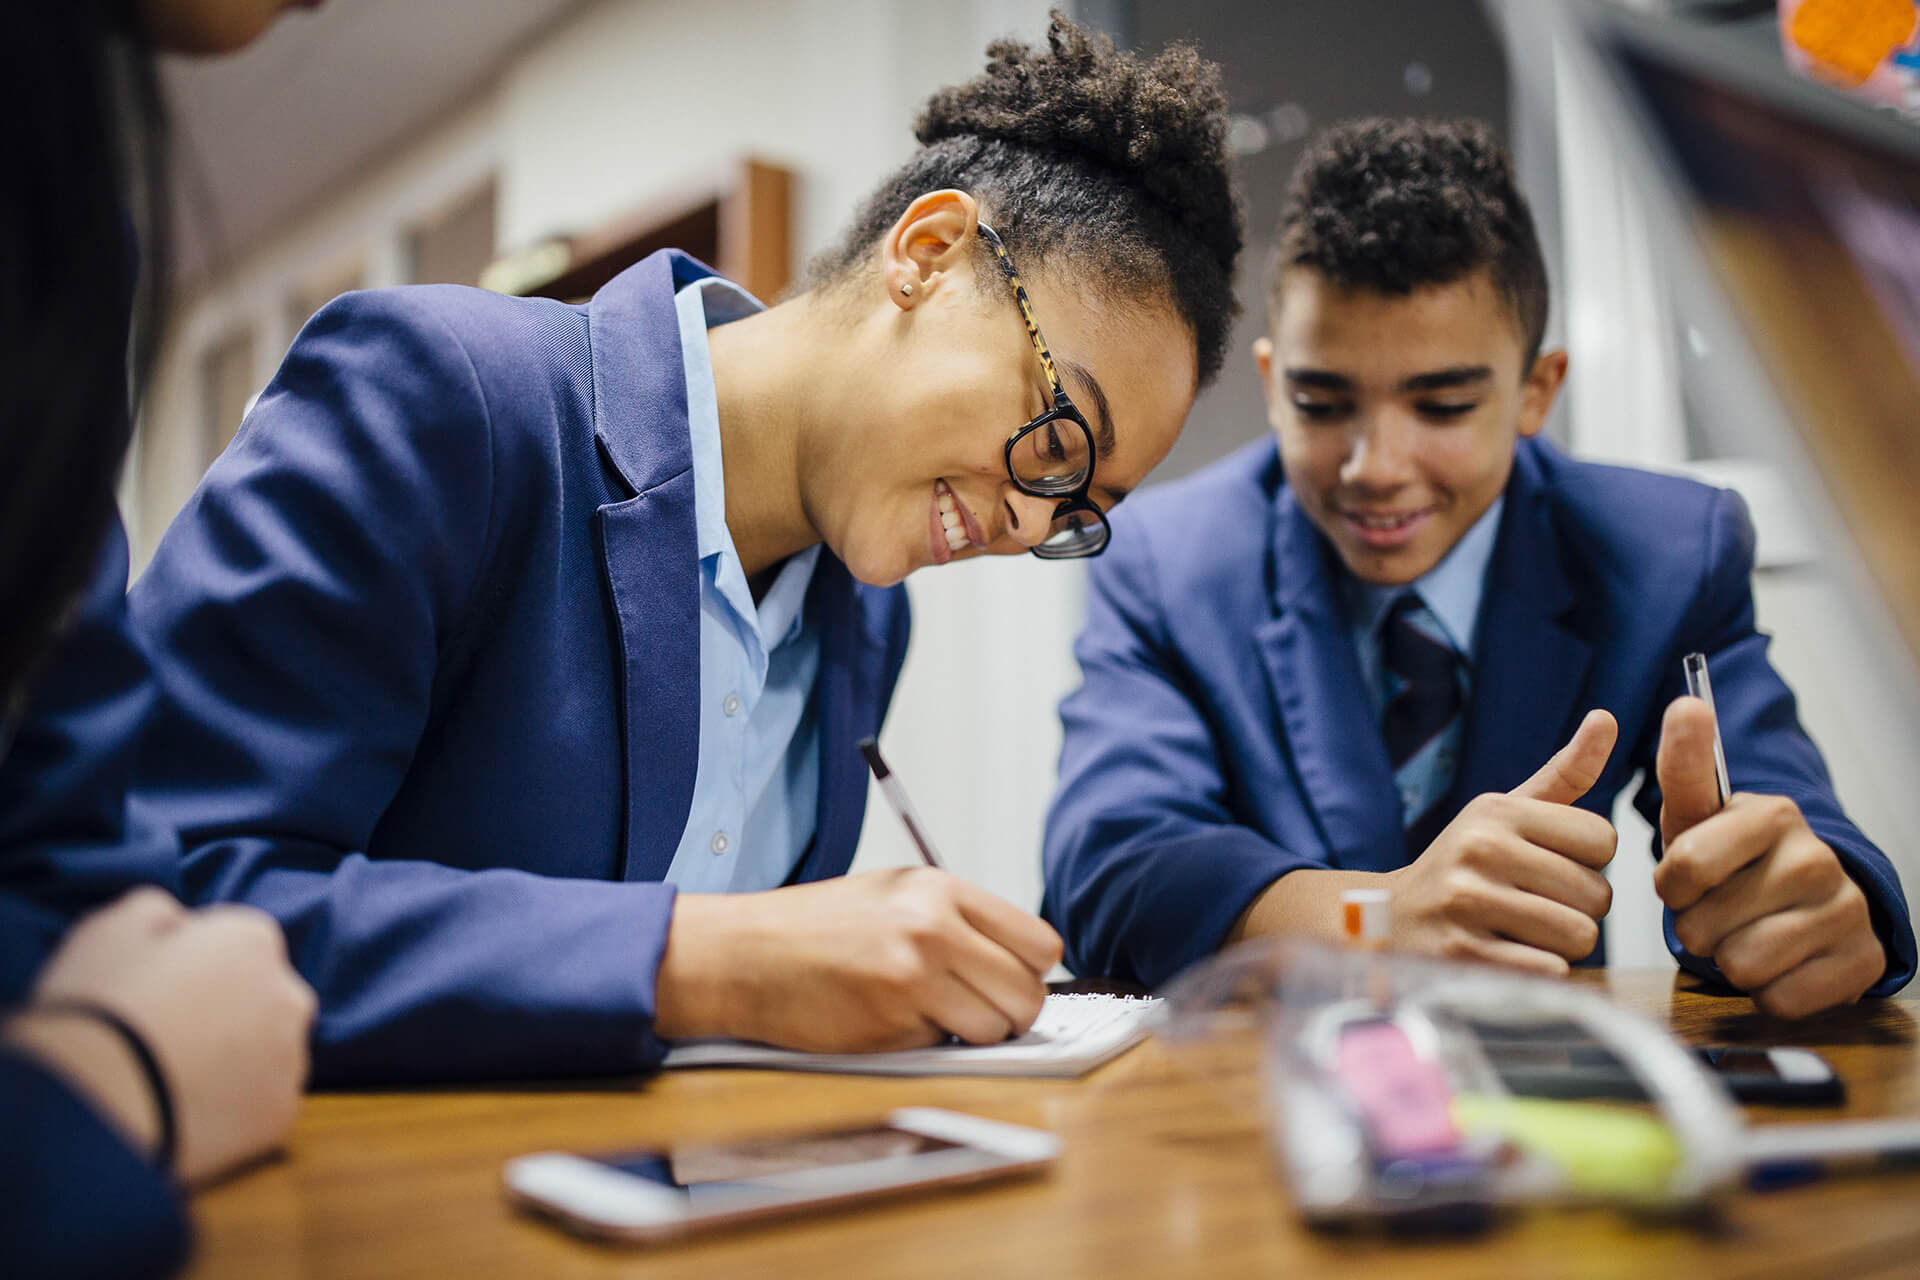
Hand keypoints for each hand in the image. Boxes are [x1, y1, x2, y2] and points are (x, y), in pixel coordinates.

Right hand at [21, 888, 316, 1183]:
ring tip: (168, 1079)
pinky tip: (184, 1113)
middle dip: (226, 1010)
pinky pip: (259, 1106)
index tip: (155, 989)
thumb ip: (157, 910)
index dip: (192, 966)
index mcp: (253, 940)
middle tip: (163, 1036)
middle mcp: (289, 995)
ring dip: (234, 1061)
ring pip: (267, 1053)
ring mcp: (290, 1060)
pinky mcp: (279, 1117)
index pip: (236, 943)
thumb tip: (176, 922)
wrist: (89, 1106)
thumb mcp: (110, 928)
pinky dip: (231, 1110)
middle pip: (262, 996)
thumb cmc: (95, 1008)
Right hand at [655, 868, 1062, 1051]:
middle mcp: (933, 930)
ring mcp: (913, 980)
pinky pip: (942, 1048)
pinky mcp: (890, 1026)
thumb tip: (1022, 962)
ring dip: (971, 1034)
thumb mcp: (895, 894)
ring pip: (993, 1030)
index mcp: (941, 890)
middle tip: (979, 1010)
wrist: (746, 955)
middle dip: (1011, 1013)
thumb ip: (958, 919)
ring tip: (929, 1014)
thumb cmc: (818, 926)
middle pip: (1028, 994)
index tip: (1013, 980)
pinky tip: (887, 1020)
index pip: (1039, 943)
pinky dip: (925, 1044)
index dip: (1032, 971)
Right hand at [1384, 709, 1618, 975]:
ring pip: (1579, 935)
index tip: (1551, 865)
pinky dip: (1542, 971)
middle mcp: (1481, 850)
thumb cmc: (1464, 864)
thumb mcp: (1504, 813)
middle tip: (1535, 904)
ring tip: (1523, 931)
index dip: (1588, 861)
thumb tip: (1606, 718)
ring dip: (1562, 944)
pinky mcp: (1464, 955)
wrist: (1390, 919)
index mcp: (1497, 811)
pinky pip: (1550, 971)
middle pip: (1597, 894)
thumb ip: (1564, 774)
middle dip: (1578, 908)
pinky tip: (1508, 954)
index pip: (1603, 839)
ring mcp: (1469, 903)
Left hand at [1653, 696, 1883, 1016]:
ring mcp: (1845, 911)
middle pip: (1703, 927)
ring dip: (1729, 959)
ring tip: (1745, 932)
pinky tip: (1780, 961)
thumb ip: (1684, 762)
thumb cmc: (1734, 856)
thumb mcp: (1697, 813)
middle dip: (1698, 926)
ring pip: (1740, 966)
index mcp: (1773, 814)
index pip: (1684, 867)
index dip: (1672, 886)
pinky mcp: (1862, 964)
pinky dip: (1767, 990)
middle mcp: (1817, 858)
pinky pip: (1778, 1000)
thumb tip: (1687, 702)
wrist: (1807, 901)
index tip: (1685, 877)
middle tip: (1719, 909)